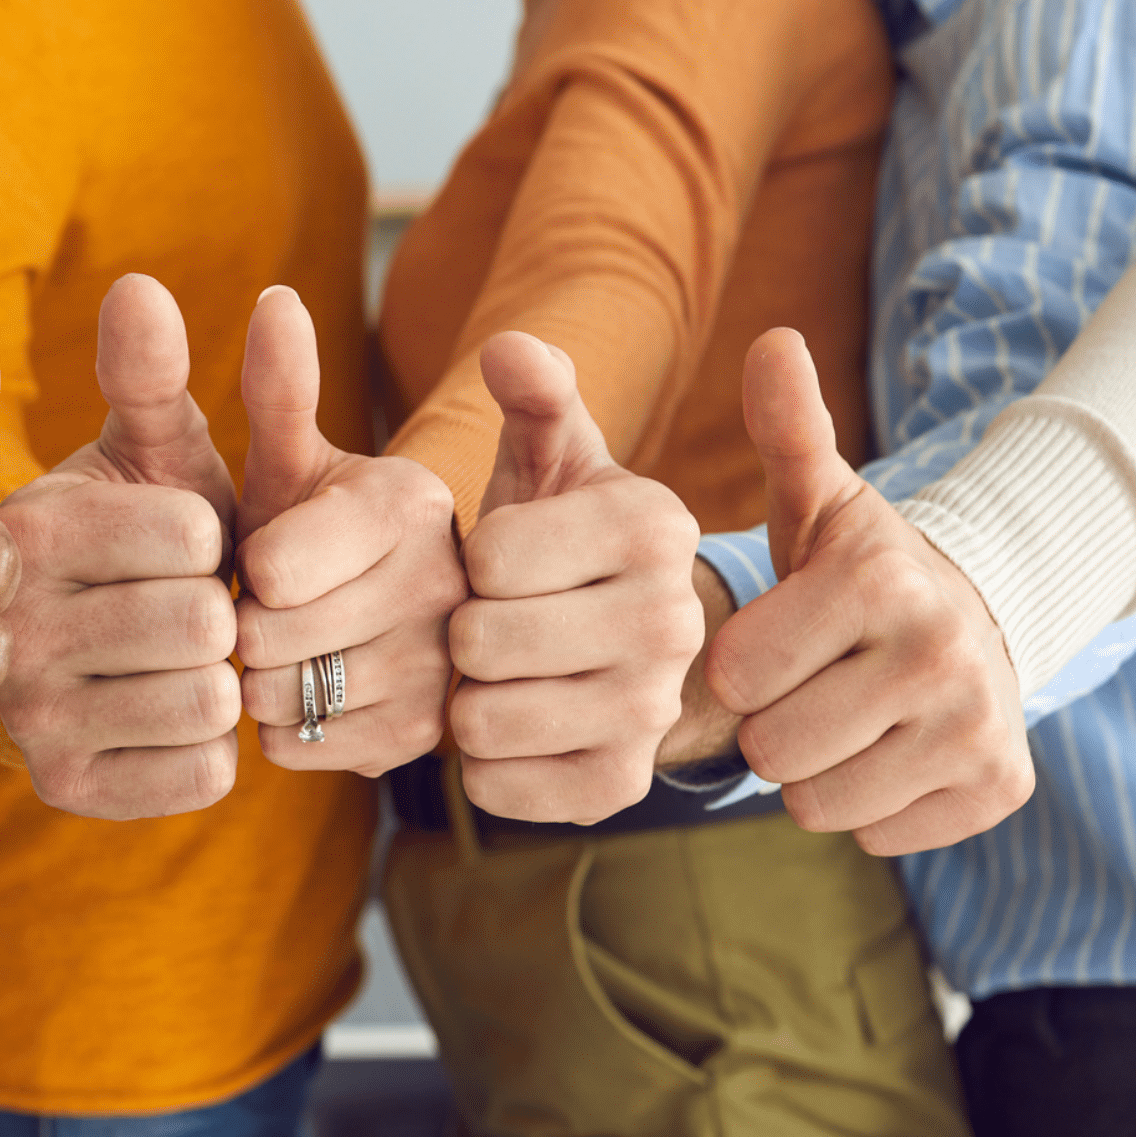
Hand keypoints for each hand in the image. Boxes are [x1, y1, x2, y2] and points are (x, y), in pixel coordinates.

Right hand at [0, 274, 241, 819]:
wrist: (31, 664)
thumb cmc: (106, 545)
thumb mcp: (122, 454)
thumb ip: (138, 376)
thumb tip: (135, 286)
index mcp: (21, 534)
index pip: (189, 533)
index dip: (208, 537)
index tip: (180, 540)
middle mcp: (9, 628)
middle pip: (202, 619)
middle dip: (217, 606)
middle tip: (180, 605)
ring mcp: (30, 719)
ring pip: (209, 698)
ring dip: (218, 675)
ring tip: (174, 656)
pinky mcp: (67, 790)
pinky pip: (205, 771)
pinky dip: (208, 745)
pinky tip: (165, 714)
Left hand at [233, 286, 463, 774]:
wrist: (417, 624)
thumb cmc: (330, 532)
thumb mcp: (302, 459)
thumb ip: (280, 387)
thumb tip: (273, 299)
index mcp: (412, 500)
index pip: (274, 566)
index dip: (244, 574)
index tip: (262, 564)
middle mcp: (456, 584)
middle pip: (274, 639)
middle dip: (248, 629)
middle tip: (272, 613)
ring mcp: (464, 671)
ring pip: (291, 700)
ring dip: (265, 683)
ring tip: (298, 649)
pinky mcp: (452, 744)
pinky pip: (315, 751)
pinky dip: (296, 734)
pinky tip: (325, 699)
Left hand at [447, 333, 703, 822]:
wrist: (617, 643)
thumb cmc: (561, 535)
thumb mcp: (554, 454)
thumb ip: (535, 393)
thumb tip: (510, 348)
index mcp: (654, 526)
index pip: (491, 554)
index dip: (470, 559)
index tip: (501, 558)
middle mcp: (674, 622)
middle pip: (480, 639)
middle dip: (462, 630)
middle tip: (489, 621)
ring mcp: (654, 714)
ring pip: (482, 719)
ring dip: (466, 697)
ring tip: (496, 671)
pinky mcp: (618, 788)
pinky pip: (494, 783)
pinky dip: (482, 760)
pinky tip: (514, 723)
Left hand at [707, 328, 1029, 854]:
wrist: (978, 623)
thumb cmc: (860, 569)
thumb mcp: (819, 497)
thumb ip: (785, 428)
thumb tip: (772, 339)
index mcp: (880, 579)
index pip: (738, 673)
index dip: (739, 667)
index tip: (773, 641)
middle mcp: (943, 652)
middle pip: (776, 747)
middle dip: (772, 725)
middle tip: (805, 687)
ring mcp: (981, 727)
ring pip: (821, 803)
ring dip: (813, 772)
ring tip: (840, 718)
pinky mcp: (1003, 789)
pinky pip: (877, 836)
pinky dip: (870, 806)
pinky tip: (889, 751)